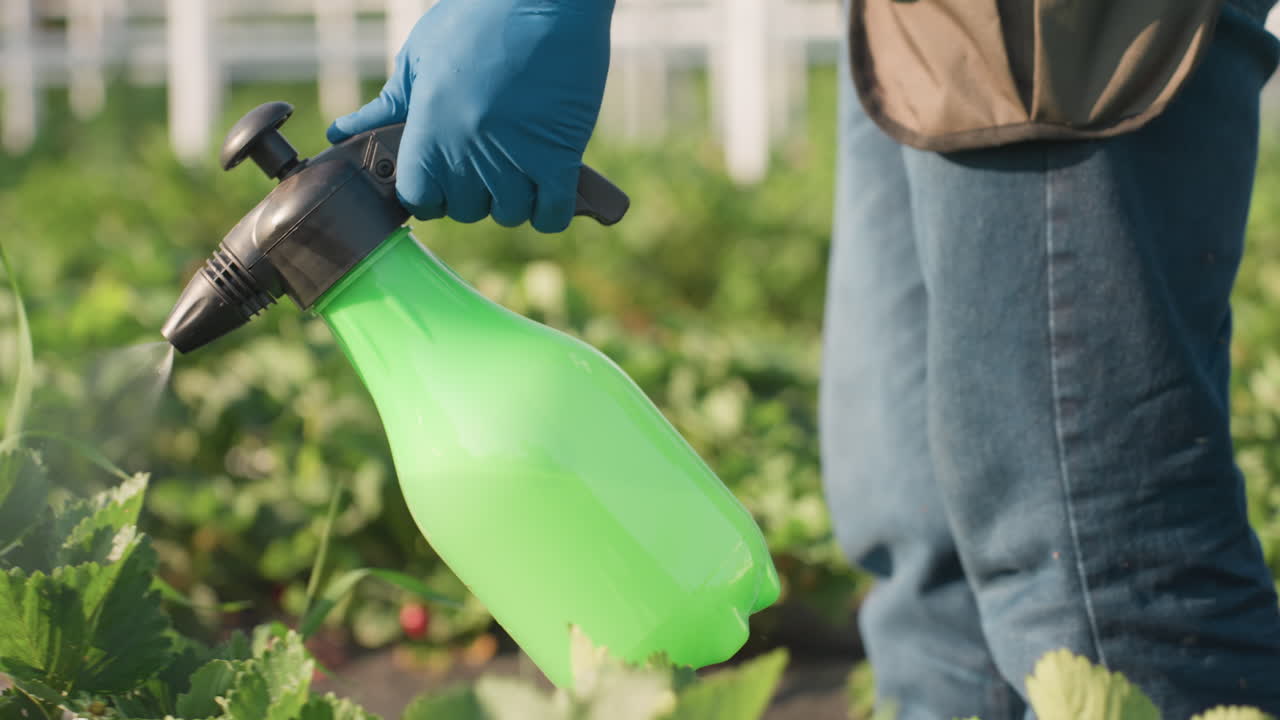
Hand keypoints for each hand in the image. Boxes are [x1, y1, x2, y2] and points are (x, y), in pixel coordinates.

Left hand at [327, 0, 613, 232]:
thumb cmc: (478, 19)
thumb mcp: (421, 57)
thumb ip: (387, 105)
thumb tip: (341, 132)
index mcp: (428, 132)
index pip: (418, 199)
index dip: (427, 191)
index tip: (439, 175)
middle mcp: (468, 155)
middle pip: (464, 210)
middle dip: (470, 192)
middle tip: (480, 161)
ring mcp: (515, 161)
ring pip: (507, 214)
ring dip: (510, 198)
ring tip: (515, 166)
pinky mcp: (559, 159)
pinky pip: (551, 216)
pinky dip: (548, 209)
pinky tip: (546, 184)